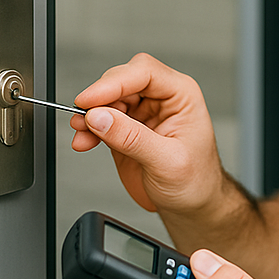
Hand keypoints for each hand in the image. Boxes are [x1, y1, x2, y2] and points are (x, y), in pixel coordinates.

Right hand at [69, 53, 225, 217]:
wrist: (193, 205)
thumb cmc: (196, 181)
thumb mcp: (168, 162)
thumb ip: (133, 138)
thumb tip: (99, 117)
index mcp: (182, 96)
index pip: (145, 73)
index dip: (114, 83)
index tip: (89, 100)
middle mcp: (162, 99)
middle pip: (122, 80)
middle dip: (100, 98)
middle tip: (84, 118)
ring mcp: (142, 113)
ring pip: (108, 98)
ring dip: (90, 114)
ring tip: (81, 133)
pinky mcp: (126, 129)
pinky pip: (101, 119)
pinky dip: (88, 128)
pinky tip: (84, 141)